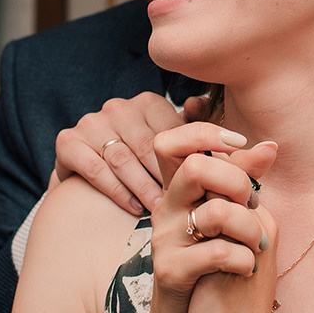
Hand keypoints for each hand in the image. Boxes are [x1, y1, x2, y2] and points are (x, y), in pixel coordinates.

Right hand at [54, 93, 212, 214]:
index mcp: (148, 103)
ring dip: (144, 186)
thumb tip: (246, 142)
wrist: (88, 193)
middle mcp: (118, 107)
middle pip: (148, 144)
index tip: (227, 165)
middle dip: (169, 176)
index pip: (175, 126)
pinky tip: (133, 208)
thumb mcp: (173, 155)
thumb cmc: (143, 171)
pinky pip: (96, 167)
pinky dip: (117, 190)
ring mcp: (90, 123)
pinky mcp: (67, 142)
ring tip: (162, 209)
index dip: (201, 147)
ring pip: (122, 157)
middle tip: (190, 201)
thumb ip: (203, 147)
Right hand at [138, 123, 277, 312]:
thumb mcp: (235, 219)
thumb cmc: (224, 269)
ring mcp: (164, 240)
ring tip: (256, 245)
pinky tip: (247, 269)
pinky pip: (218, 253)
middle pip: (194, 166)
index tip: (238, 144)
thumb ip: (244, 182)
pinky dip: (245, 260)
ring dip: (249, 228)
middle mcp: (166, 209)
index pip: (172, 141)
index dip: (204, 132)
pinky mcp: (170, 271)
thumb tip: (270, 145)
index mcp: (180, 191)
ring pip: (214, 212)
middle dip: (237, 181)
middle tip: (251, 204)